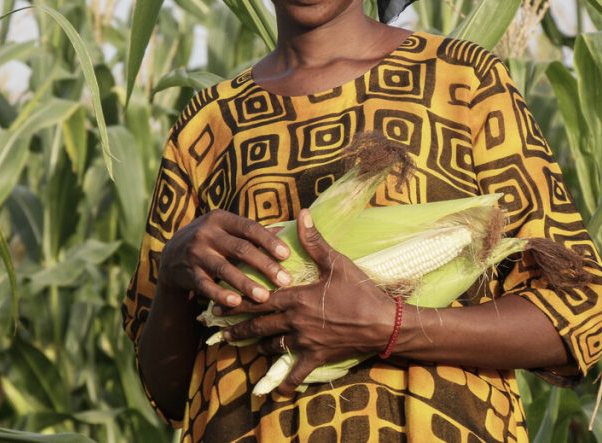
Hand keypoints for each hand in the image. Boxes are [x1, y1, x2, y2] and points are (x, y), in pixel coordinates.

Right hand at [158, 209, 292, 308]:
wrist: (172, 254)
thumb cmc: (211, 240)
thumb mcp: (226, 229)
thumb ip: (251, 232)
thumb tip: (286, 230)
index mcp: (220, 218)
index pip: (248, 227)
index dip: (268, 240)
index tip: (287, 254)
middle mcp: (206, 233)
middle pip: (240, 249)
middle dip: (264, 265)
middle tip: (284, 280)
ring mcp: (195, 253)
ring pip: (224, 269)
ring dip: (246, 284)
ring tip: (265, 297)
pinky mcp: (188, 272)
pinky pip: (206, 285)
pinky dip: (221, 294)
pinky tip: (236, 303)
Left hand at [217, 209, 396, 395]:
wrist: (383, 323)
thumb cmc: (360, 290)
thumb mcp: (337, 262)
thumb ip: (315, 240)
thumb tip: (302, 213)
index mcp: (296, 298)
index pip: (259, 299)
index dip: (237, 301)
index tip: (218, 305)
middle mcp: (295, 321)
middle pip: (259, 325)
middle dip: (238, 328)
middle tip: (220, 332)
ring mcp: (305, 341)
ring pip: (272, 345)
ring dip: (259, 345)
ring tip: (245, 346)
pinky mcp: (317, 356)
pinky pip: (297, 372)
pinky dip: (287, 381)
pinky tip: (278, 389)